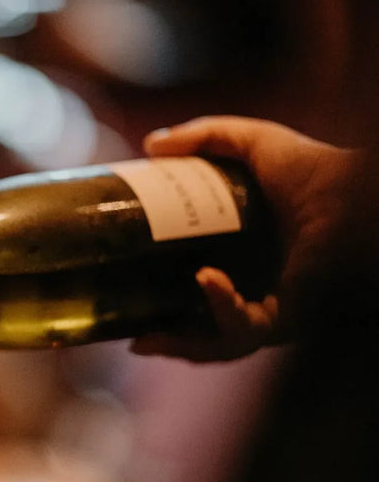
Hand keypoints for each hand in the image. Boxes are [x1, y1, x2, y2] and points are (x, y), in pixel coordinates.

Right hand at [130, 116, 361, 360]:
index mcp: (247, 262)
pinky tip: (206, 278)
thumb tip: (149, 145)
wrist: (354, 192)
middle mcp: (260, 292)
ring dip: (181, 346)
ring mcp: (274, 311)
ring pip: (219, 346)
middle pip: (203, 330)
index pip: (197, 292)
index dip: (162, 299)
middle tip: (133, 338)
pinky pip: (245, 330)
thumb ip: (204, 135)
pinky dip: (221, 307)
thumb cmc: (316, 169)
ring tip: (146, 336)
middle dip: (167, 341)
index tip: (127, 292)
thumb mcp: (252, 142)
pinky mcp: (288, 321)